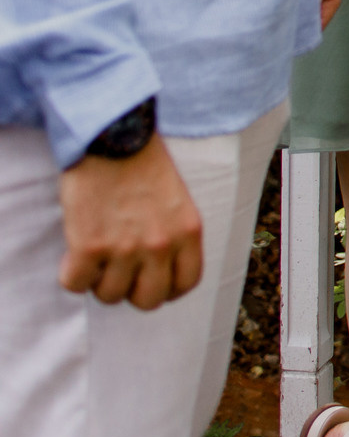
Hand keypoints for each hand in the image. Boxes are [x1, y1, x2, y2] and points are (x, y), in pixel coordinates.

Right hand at [58, 138, 202, 308]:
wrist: (113, 135)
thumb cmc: (143, 163)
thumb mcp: (177, 200)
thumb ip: (174, 234)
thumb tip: (160, 267)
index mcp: (189, 231)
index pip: (186, 283)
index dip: (166, 288)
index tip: (149, 279)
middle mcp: (161, 244)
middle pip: (149, 300)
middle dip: (131, 289)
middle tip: (119, 269)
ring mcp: (125, 248)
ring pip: (110, 296)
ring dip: (99, 280)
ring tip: (97, 253)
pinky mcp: (89, 246)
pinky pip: (76, 284)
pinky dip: (72, 273)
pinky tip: (75, 252)